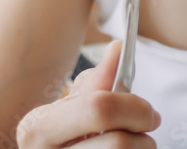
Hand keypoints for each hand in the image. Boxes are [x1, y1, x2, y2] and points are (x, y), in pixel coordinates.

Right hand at [16, 40, 160, 147]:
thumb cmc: (66, 132)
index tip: (148, 112)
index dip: (134, 107)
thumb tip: (117, 48)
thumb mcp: (72, 105)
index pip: (99, 110)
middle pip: (118, 144)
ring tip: (135, 144)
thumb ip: (97, 79)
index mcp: (37, 127)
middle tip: (148, 128)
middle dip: (143, 134)